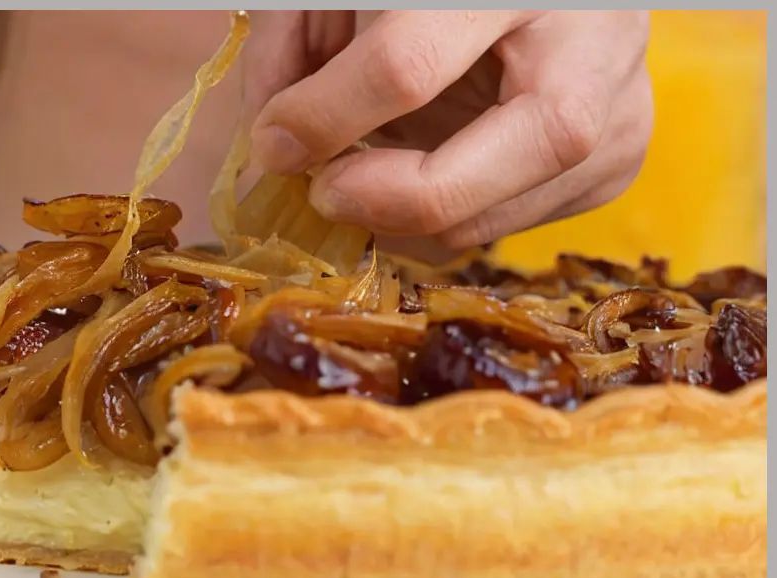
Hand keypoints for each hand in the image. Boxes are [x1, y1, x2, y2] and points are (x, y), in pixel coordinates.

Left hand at [243, 10, 652, 249]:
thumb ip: (297, 41)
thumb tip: (269, 144)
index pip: (401, 68)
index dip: (323, 117)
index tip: (273, 142)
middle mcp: (587, 50)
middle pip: (461, 181)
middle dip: (370, 200)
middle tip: (322, 189)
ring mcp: (616, 116)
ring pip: (475, 222)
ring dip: (396, 216)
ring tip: (365, 171)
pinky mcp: (618, 163)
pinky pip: (501, 227)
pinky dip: (442, 216)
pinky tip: (427, 167)